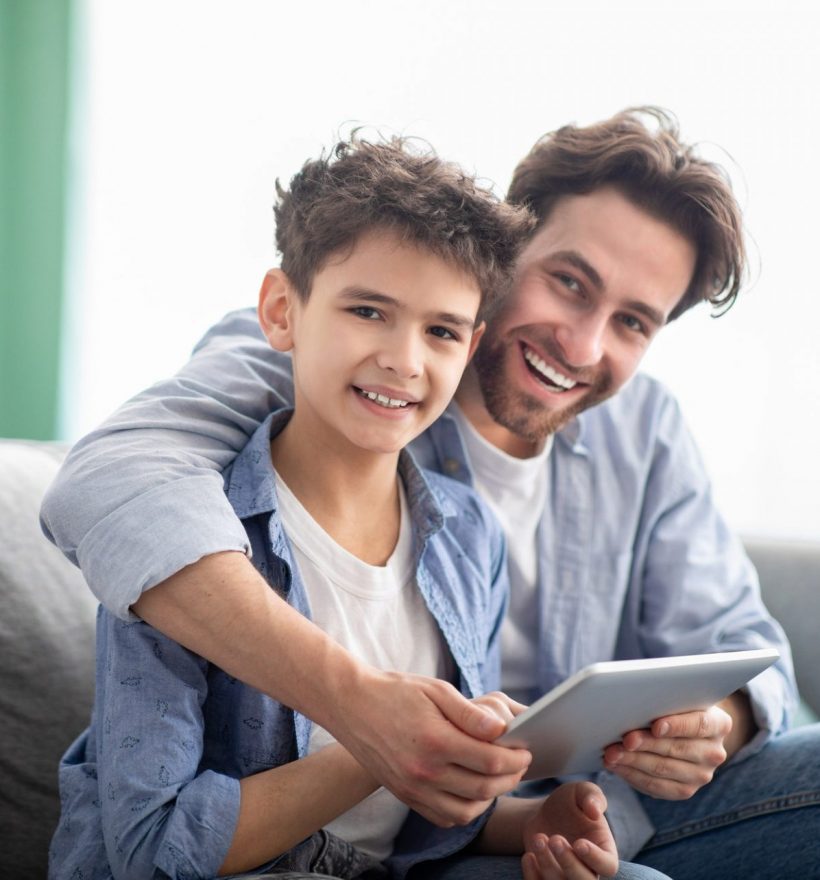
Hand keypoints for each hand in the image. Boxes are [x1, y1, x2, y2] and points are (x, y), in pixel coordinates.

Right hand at [336, 670, 531, 826]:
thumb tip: (502, 730)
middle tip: (520, 763)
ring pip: (467, 810)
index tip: (526, 749)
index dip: (516, 758)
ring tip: (499, 777)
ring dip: (491, 797)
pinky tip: (473, 789)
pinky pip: (445, 816)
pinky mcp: (405, 796)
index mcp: (435, 740)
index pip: (490, 761)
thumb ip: (470, 714)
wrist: (352, 705)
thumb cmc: (396, 692)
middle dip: (510, 777)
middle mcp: (424, 771)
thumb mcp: (436, 690)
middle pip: (484, 788)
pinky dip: (466, 809)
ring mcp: (413, 788)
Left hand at [522, 782, 618, 878]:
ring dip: (548, 866)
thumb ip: (592, 796)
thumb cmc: (569, 803)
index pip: (608, 866)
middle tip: (555, 839)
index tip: (579, 843)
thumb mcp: (580, 791)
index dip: (595, 858)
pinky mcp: (547, 879)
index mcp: (604, 850)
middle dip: (569, 863)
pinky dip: (533, 877)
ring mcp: (567, 877)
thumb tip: (595, 811)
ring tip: (538, 839)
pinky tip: (528, 856)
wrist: (544, 813)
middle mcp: (588, 869)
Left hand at [603, 704, 731, 798]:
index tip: (655, 726)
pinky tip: (617, 766)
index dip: (677, 725)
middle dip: (646, 744)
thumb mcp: (679, 697)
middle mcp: (715, 752)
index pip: (699, 724)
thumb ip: (668, 698)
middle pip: (676, 748)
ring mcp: (702, 775)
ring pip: (663, 769)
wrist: (686, 731)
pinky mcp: (685, 790)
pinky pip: (656, 786)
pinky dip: (633, 775)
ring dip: (633, 761)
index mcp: (719, 724)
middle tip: (624, 739)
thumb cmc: (676, 706)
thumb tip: (638, 700)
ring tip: (612, 753)